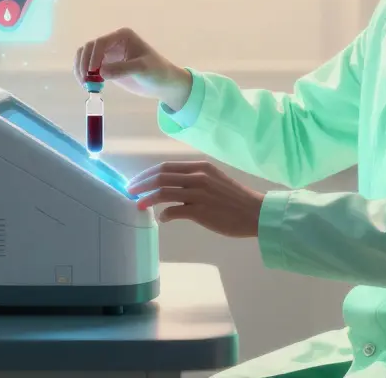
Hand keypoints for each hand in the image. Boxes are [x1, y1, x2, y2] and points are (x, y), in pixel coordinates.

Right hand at [74, 27, 191, 109]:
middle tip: (86, 81)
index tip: (93, 73)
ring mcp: (108, 54)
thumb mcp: (142, 69)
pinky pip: (88, 68)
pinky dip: (84, 75)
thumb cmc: (157, 72)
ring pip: (85, 57)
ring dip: (81, 69)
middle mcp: (112, 42)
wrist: (163, 84)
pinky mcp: (105, 67)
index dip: (93, 56)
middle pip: (88, 48)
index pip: (100, 42)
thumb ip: (122, 69)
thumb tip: (100, 73)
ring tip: (86, 85)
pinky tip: (88, 86)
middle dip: (84, 64)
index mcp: (122, 36)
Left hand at [127, 161, 265, 238]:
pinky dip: (164, 214)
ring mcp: (198, 194)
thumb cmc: (235, 198)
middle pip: (160, 177)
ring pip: (163, 192)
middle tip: (130, 191)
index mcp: (200, 167)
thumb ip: (193, 180)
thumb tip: (171, 187)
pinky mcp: (200, 211)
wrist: (255, 213)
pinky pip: (174, 211)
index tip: (136, 181)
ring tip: (139, 204)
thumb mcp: (214, 180)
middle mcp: (197, 177)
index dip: (147, 174)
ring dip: (147, 199)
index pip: (165, 167)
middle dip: (141, 184)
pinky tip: (163, 218)